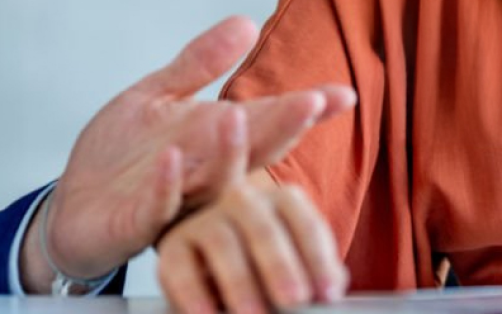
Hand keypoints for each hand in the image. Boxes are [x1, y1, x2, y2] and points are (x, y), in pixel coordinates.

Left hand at [23, 16, 357, 290]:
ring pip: (213, 181)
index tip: (342, 94)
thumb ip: (198, 64)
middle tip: (311, 103)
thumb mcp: (157, 97)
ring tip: (237, 116)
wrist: (73, 209)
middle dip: (281, 127)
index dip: (303, 110)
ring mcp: (175, 201)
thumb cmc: (120, 157)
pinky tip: (171, 160)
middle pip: (252, 151)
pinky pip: (157, 206)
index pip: (266, 122)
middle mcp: (205, 173)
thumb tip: (246, 21)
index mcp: (213, 142)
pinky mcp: (139, 223)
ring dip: (227, 152)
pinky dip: (166, 185)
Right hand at [155, 171, 343, 313]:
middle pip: (263, 228)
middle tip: (294, 300)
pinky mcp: (173, 247)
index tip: (328, 294)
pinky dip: (194, 295)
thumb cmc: (266, 269)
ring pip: (222, 243)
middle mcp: (242, 201)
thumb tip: (326, 296)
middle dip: (280, 266)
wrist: (214, 264)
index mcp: (282, 202)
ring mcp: (204, 221)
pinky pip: (181, 268)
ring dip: (239, 282)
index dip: (319, 260)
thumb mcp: (297, 269)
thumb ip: (315, 278)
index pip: (305, 225)